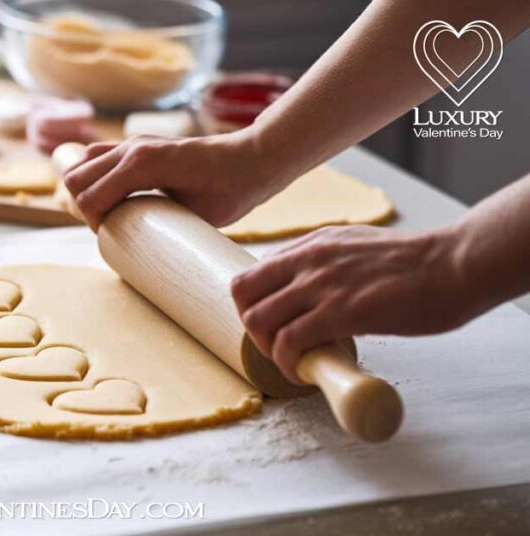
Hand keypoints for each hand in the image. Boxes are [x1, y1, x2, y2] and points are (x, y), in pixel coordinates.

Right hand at [62, 131, 282, 229]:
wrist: (252, 159)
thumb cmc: (230, 190)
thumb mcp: (197, 216)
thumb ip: (160, 224)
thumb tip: (134, 244)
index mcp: (143, 165)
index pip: (89, 197)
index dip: (93, 223)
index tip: (111, 236)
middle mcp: (133, 148)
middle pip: (76, 178)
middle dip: (84, 206)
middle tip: (109, 225)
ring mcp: (134, 142)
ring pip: (82, 163)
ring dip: (87, 189)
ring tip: (110, 210)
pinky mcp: (139, 144)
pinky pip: (99, 155)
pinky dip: (96, 176)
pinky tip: (114, 194)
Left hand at [231, 225, 470, 383]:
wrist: (454, 264)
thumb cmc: (415, 264)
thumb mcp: (357, 247)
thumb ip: (329, 263)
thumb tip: (313, 289)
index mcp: (311, 244)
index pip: (253, 272)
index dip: (252, 305)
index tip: (269, 326)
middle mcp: (307, 260)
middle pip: (243, 294)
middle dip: (249, 326)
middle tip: (273, 347)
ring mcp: (320, 285)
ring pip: (258, 321)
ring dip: (266, 350)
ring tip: (290, 363)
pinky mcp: (339, 312)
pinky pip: (289, 342)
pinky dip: (287, 364)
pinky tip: (303, 373)